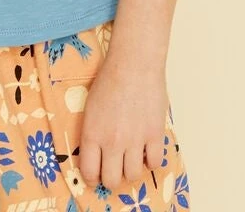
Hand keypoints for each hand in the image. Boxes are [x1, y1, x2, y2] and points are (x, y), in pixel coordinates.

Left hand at [78, 55, 169, 191]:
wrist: (134, 63)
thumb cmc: (110, 79)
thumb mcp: (91, 106)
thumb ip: (93, 132)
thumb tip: (96, 152)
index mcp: (92, 133)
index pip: (89, 172)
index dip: (92, 177)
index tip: (96, 174)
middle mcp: (112, 142)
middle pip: (112, 181)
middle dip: (112, 178)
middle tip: (115, 168)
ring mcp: (135, 140)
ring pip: (133, 175)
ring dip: (132, 169)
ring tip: (132, 156)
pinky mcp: (155, 135)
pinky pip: (155, 163)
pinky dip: (151, 159)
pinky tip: (147, 149)